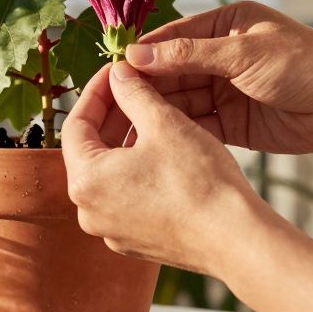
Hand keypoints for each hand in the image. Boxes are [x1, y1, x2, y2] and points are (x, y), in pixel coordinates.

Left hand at [62, 62, 267, 274]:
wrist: (237, 240)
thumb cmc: (200, 181)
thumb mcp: (165, 124)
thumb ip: (134, 93)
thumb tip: (118, 74)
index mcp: (85, 182)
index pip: (76, 124)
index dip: (96, 91)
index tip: (116, 71)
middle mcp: (89, 212)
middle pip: (92, 150)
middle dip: (113, 115)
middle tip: (134, 86)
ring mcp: (112, 230)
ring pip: (112, 173)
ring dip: (128, 141)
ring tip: (152, 113)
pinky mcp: (137, 240)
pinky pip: (128, 196)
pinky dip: (139, 169)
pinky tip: (163, 149)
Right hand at [125, 1, 312, 154]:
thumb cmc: (306, 64)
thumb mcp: (244, 53)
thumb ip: (190, 55)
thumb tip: (137, 55)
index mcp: (224, 26)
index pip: (172, 37)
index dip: (142, 53)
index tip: (111, 68)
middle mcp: (221, 57)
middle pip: (170, 71)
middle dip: (144, 86)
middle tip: (112, 103)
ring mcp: (226, 90)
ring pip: (179, 101)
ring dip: (155, 112)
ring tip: (126, 125)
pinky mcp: (232, 123)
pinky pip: (195, 125)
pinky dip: (176, 132)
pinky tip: (154, 141)